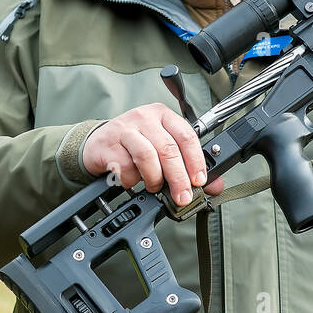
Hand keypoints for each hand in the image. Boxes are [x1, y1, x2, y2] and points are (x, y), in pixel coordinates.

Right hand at [83, 104, 224, 204]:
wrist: (97, 143)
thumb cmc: (135, 145)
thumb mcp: (162, 148)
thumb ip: (189, 165)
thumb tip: (215, 186)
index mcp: (164, 115)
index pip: (187, 135)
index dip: (196, 160)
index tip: (200, 181)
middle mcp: (145, 118)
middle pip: (168, 148)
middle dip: (179, 178)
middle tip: (182, 196)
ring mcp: (125, 129)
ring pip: (147, 156)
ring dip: (154, 179)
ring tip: (155, 188)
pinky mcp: (108, 144)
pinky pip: (124, 167)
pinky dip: (132, 180)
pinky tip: (133, 181)